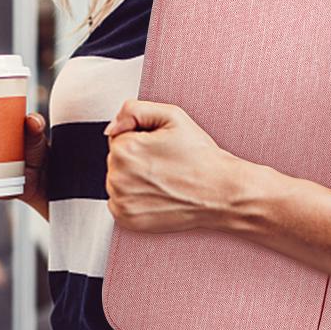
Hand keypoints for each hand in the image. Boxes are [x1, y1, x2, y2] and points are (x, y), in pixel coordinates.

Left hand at [104, 99, 228, 232]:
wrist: (219, 192)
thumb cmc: (200, 157)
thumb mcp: (172, 116)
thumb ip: (133, 110)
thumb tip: (111, 127)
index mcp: (124, 149)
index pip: (118, 137)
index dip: (141, 140)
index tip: (160, 149)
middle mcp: (117, 177)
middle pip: (116, 161)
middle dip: (136, 160)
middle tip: (165, 165)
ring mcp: (121, 200)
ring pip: (118, 181)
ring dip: (133, 180)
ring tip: (163, 181)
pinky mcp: (126, 218)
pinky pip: (119, 202)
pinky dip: (134, 200)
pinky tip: (156, 196)